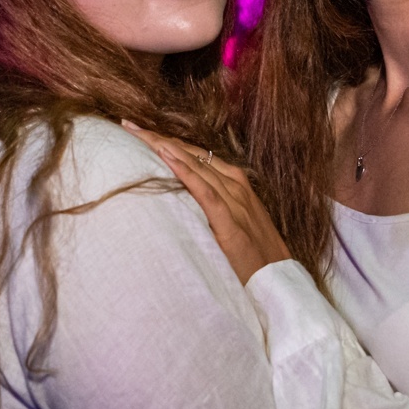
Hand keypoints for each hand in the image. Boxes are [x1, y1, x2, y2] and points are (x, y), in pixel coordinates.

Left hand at [121, 120, 291, 283]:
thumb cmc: (256, 257)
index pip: (197, 156)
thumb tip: (184, 203)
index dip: (169, 142)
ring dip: (165, 147)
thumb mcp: (235, 224)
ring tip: (139, 133)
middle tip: (128, 125)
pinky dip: (185, 171)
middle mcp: (236, 186)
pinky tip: (166, 157)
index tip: (142, 131)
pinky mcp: (231, 222)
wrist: (280, 283)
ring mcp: (236, 202)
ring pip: (196, 165)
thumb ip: (215, 209)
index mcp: (237, 185)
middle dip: (159, 138)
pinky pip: (205, 191)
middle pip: (192, 154)